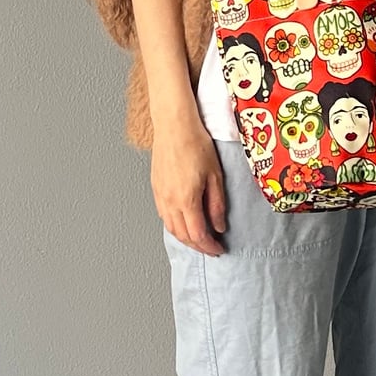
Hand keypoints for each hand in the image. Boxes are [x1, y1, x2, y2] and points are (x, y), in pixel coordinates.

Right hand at [151, 121, 226, 256]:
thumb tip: (219, 226)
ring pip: (171, 228)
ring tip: (200, 239)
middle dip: (198, 246)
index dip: (210, 246)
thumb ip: (217, 204)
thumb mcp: (215, 175)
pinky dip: (175, 226)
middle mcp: (170, 202)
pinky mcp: (156, 188)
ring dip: (186, 238)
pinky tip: (184, 223)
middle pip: (183, 235)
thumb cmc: (196, 145)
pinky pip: (164, 216)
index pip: (198, 235)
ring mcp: (160, 196)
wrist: (174, 126)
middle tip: (212, 248)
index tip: (220, 249)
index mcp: (186, 200)